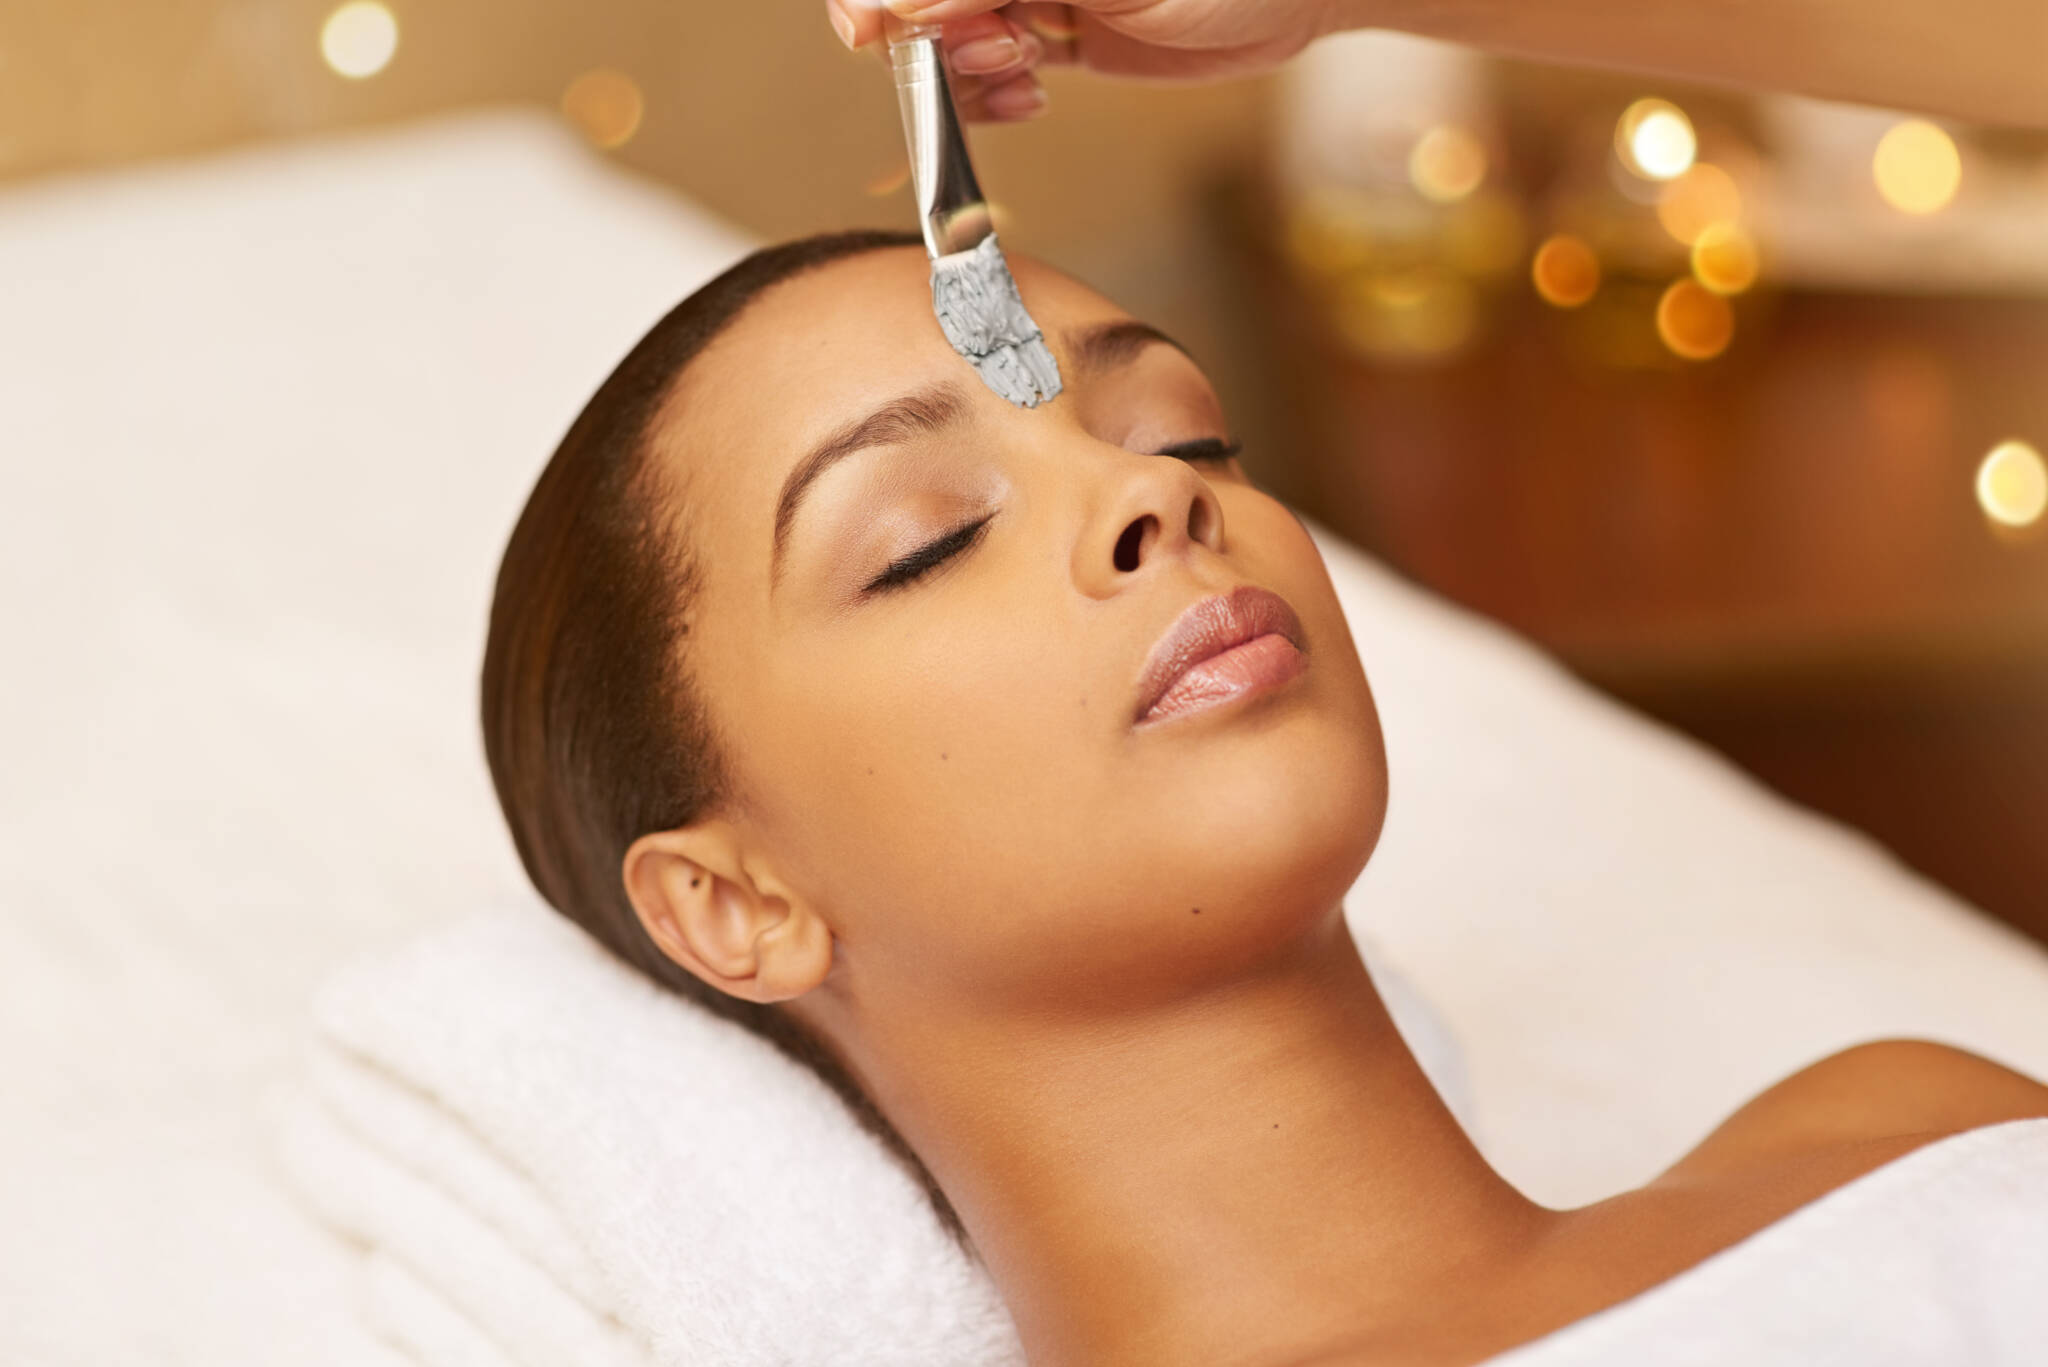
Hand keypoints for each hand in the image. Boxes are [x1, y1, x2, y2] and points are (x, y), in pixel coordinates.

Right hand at [824, 0, 1345, 120]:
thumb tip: (898, 6)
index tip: (876, 27)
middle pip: (917, 2)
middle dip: (935, 34)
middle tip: (997, 46)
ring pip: (947, 41)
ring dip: (966, 71)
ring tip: (1023, 68)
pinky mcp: (1058, 32)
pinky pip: (989, 75)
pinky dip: (990, 99)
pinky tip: (1029, 96)